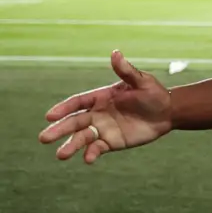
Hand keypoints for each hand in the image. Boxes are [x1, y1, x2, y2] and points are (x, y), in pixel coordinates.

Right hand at [38, 51, 173, 163]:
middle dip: (59, 130)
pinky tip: (88, 158)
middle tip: (43, 138)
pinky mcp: (111, 142)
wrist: (168, 113)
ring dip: (71, 146)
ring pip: (82, 138)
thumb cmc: (153, 93)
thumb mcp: (141, 81)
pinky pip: (97, 148)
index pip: (77, 102)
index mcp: (101, 97)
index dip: (63, 108)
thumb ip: (126, 71)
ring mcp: (103, 129)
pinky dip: (91, 153)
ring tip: (60, 155)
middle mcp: (97, 114)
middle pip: (74, 122)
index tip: (50, 116)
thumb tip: (115, 53)